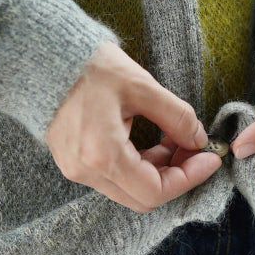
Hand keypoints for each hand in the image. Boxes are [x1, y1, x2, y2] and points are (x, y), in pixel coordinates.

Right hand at [45, 41, 222, 212]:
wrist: (44, 57)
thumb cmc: (90, 66)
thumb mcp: (141, 86)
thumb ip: (176, 117)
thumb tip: (199, 139)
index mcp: (102, 155)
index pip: (155, 191)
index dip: (189, 178)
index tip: (211, 158)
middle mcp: (85, 171)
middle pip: (142, 197)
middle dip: (176, 177)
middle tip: (196, 150)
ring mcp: (75, 169)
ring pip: (129, 189)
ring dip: (159, 171)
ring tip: (177, 141)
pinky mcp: (72, 161)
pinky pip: (114, 177)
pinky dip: (139, 166)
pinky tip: (154, 143)